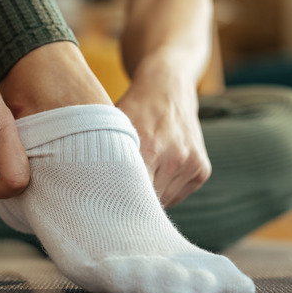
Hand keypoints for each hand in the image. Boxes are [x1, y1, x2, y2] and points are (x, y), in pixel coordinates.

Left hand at [116, 69, 209, 207]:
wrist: (168, 89)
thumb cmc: (134, 109)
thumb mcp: (114, 126)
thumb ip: (106, 156)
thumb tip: (89, 187)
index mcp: (149, 147)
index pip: (132, 194)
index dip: (117, 201)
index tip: (106, 203)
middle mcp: (175, 157)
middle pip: (148, 201)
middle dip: (132, 201)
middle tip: (117, 196)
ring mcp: (191, 163)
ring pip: (164, 201)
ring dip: (150, 196)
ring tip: (140, 176)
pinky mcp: (202, 170)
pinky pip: (178, 196)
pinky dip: (165, 190)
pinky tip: (157, 171)